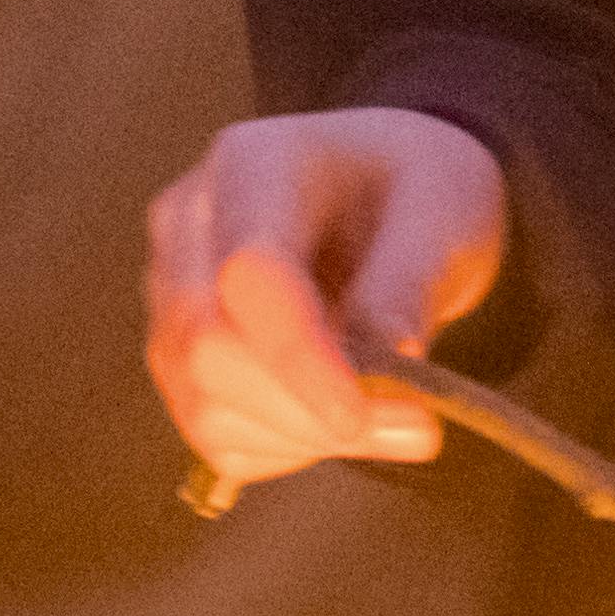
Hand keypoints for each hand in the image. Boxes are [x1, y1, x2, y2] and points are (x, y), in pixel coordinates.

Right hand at [142, 105, 508, 495]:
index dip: (298, 356)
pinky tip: (345, 421)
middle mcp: (189, 226)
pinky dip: (288, 449)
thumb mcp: (442, 209)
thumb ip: (410, 278)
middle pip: (206, 347)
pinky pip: (216, 435)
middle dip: (307, 410)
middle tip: (416, 425)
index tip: (360, 412)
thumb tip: (390, 360)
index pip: (248, 274)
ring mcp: (171, 295)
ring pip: (204, 404)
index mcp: (253, 166)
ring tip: (400, 421)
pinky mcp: (180, 357)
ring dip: (307, 438)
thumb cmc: (412, 187)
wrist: (385, 193)